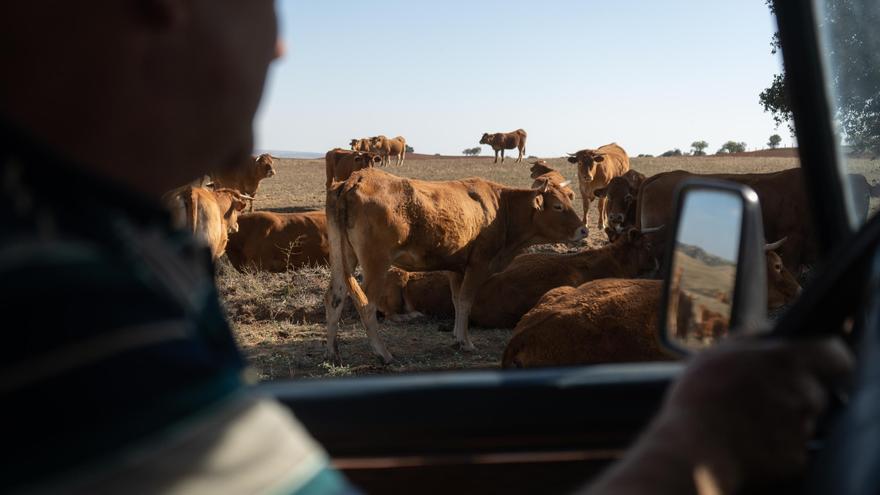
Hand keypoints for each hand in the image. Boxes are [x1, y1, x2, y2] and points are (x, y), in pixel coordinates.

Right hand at [655, 337, 853, 489]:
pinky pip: (793, 448)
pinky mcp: (796, 458)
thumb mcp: (716, 353)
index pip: (836, 356)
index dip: (827, 360)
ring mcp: (802, 428)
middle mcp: (803, 393)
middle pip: (816, 392)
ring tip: (748, 422)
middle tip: (760, 398)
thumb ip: (750, 337)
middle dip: (795, 394)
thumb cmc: (698, 397)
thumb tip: (768, 331)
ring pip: (804, 421)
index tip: (814, 365)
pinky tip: (750, 442)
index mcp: (787, 360)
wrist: (692, 449)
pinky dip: (777, 447)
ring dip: (784, 421)